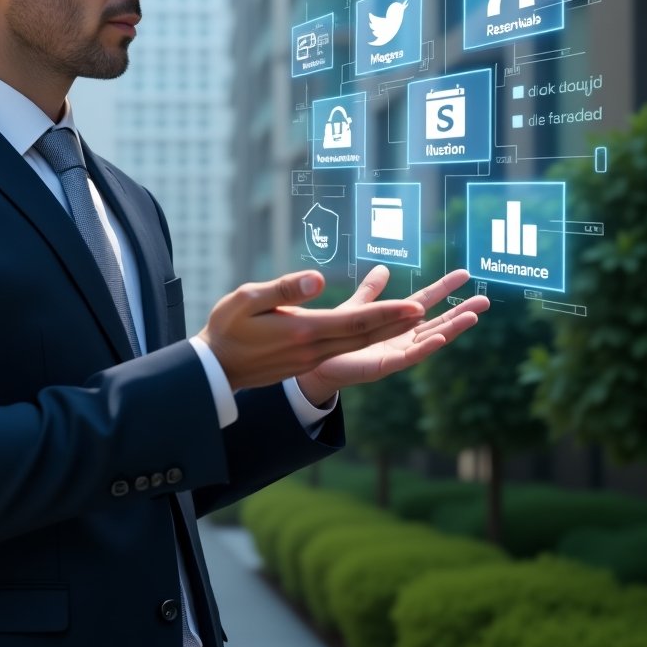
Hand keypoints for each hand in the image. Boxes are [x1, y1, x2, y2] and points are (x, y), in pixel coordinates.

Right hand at [197, 270, 426, 391]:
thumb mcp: (248, 298)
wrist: (216, 368)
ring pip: (360, 344)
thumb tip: (318, 278)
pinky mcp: (308, 360)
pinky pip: (348, 348)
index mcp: (304, 331)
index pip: (356, 321)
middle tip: (430, 310)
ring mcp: (312, 358)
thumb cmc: (227, 327)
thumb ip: (285, 289)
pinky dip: (369, 337)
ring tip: (416, 318)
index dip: (388, 313)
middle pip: (366, 335)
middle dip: (400, 323)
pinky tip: (378, 328)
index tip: (416, 306)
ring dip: (390, 331)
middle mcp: (314, 348)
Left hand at [296, 266, 489, 405]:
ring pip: (431, 338)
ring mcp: (398, 351)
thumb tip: (383, 267)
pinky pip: (411, 356)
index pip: (426, 300)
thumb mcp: (357, 308)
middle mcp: (403, 336)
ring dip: (452, 328)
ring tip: (472, 316)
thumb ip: (370, 291)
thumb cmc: (338, 336)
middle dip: (461, 311)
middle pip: (438, 320)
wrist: (318, 361)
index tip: (465, 274)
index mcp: (398, 320)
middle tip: (485, 300)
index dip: (444, 287)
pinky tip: (441, 337)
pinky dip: (427, 347)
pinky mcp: (386, 365)